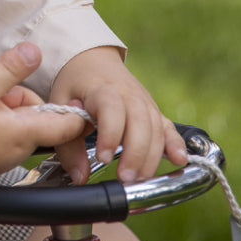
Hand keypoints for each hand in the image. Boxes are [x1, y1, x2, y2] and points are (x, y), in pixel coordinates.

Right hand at [0, 42, 90, 191]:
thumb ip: (10, 67)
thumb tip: (35, 51)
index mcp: (24, 134)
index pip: (69, 126)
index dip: (77, 111)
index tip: (73, 96)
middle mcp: (19, 150)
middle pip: (37, 116)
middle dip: (20, 98)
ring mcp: (3, 157)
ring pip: (18, 123)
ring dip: (4, 109)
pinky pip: (3, 134)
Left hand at [50, 46, 187, 184]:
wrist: (92, 60)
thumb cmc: (74, 84)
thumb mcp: (61, 107)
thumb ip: (69, 145)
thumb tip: (80, 178)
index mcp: (102, 90)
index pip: (111, 110)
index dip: (110, 134)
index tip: (102, 158)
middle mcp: (129, 94)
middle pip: (140, 122)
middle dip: (135, 152)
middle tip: (124, 177)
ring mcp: (145, 102)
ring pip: (156, 128)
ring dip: (151, 156)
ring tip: (139, 179)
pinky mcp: (153, 111)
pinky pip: (168, 127)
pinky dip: (175, 143)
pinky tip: (179, 160)